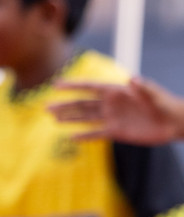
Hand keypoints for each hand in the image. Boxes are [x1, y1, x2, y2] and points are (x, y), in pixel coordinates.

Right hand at [50, 79, 183, 144]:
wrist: (174, 122)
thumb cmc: (165, 103)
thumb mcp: (155, 94)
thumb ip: (144, 87)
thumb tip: (132, 79)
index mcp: (116, 91)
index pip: (89, 87)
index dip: (72, 86)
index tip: (55, 85)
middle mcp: (110, 104)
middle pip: (82, 104)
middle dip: (64, 105)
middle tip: (46, 107)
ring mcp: (112, 118)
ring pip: (85, 118)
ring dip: (70, 118)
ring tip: (53, 119)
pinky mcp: (116, 132)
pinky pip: (96, 134)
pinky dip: (84, 136)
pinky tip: (71, 137)